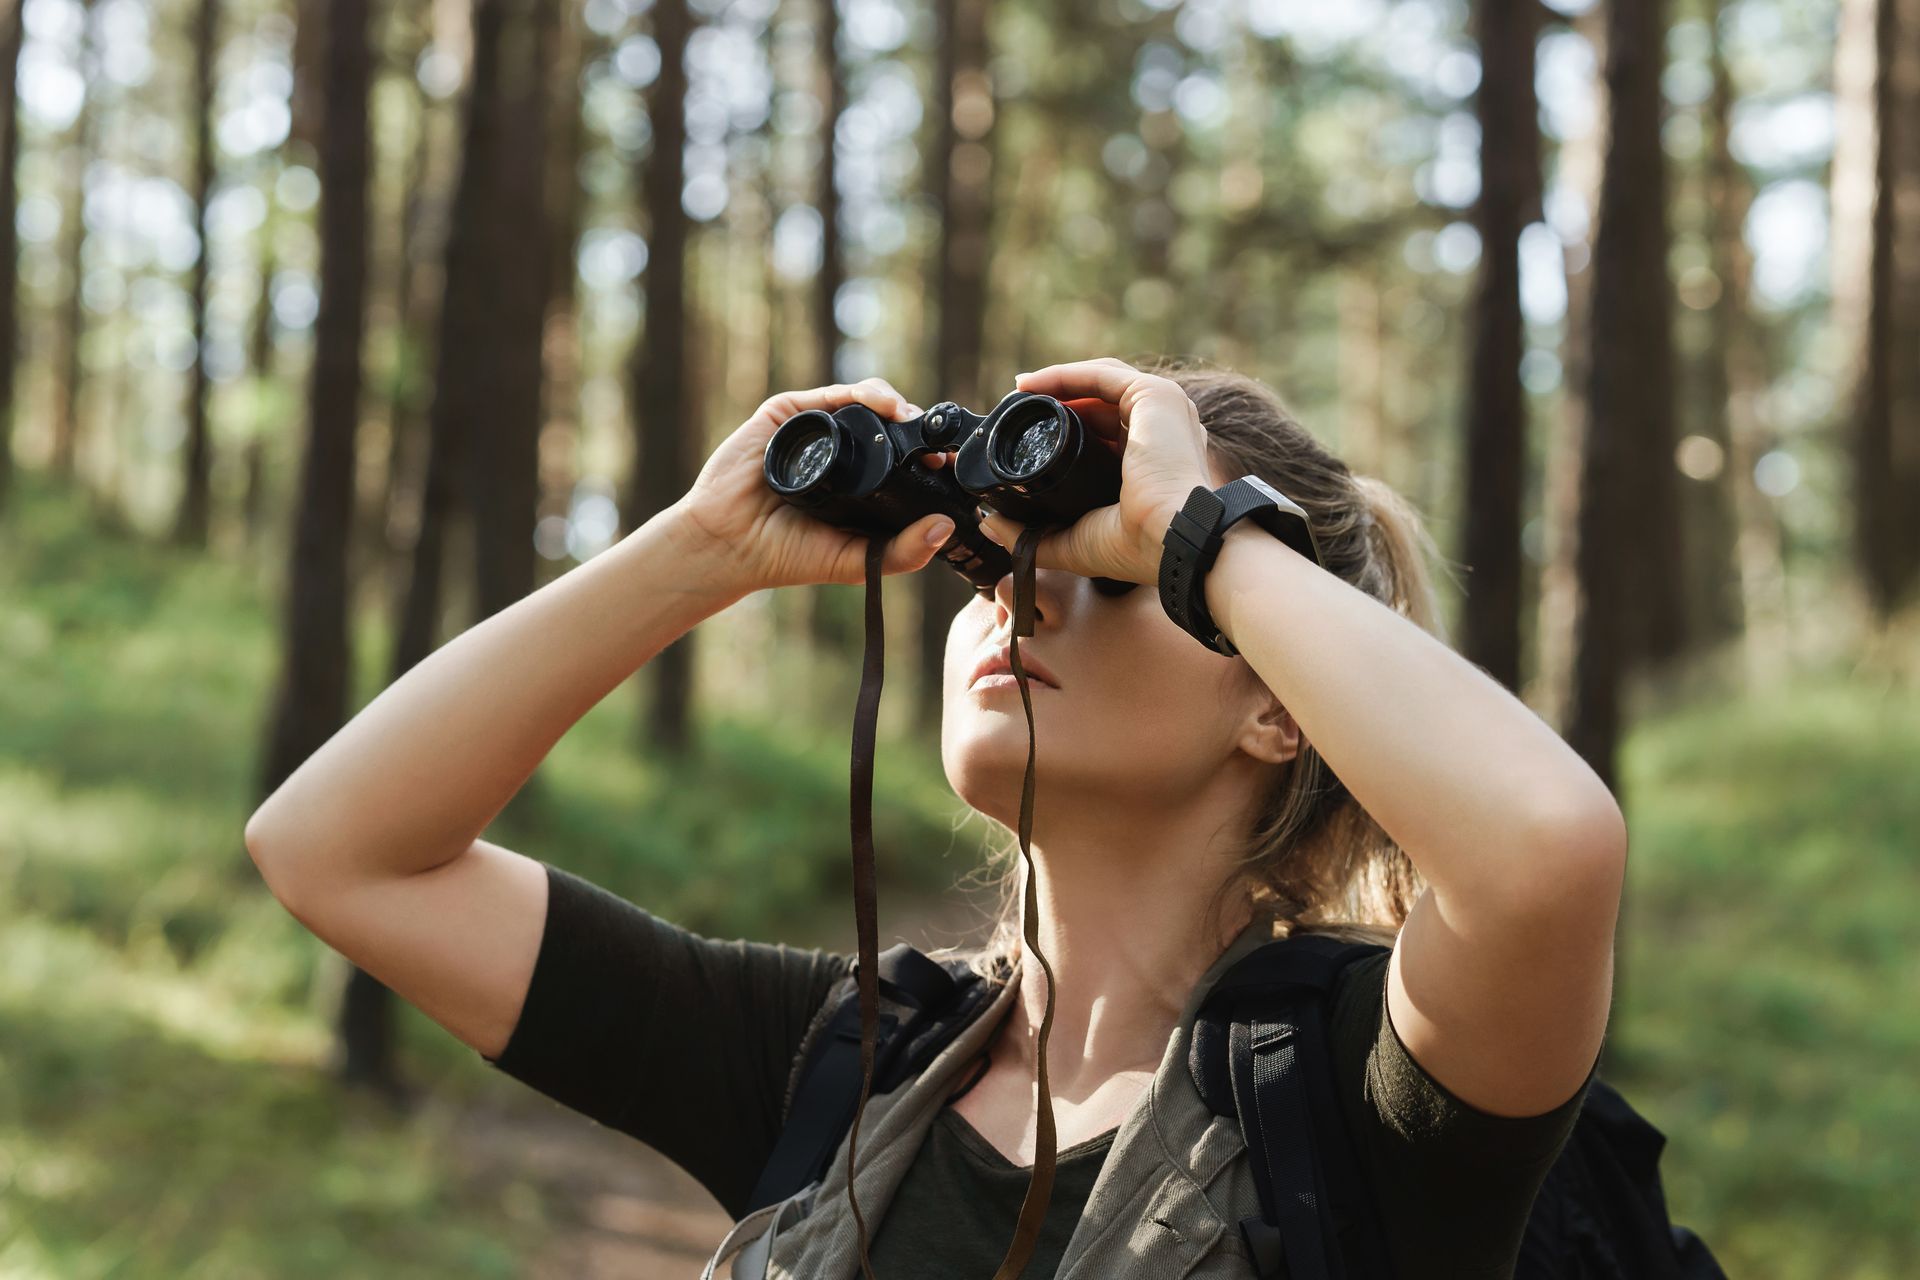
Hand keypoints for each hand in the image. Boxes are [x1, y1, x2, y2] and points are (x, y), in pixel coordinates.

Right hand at [666, 378, 960, 594]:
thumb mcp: (856, 560)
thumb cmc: (787, 555)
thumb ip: (902, 552)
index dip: (931, 457)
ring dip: (898, 407)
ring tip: (913, 421)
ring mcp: (817, 431)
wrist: (729, 543)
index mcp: (860, 484)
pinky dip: (867, 395)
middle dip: (919, 429)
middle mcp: (842, 454)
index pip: (904, 460)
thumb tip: (946, 528)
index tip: (953, 465)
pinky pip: (836, 395)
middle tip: (940, 443)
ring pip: (868, 405)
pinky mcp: (792, 413)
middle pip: (890, 427)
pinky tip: (886, 407)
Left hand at [962, 358, 1215, 585]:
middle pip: (1101, 404)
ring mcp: (1163, 411)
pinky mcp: (1155, 395)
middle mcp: (1162, 431)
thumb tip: (990, 524)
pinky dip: (1065, 375)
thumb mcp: (1074, 541)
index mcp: (1153, 463)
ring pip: (1101, 383)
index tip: (1026, 433)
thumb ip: (1033, 535)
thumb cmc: (1137, 548)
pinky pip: (1101, 374)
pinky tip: (1032, 385)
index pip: (1106, 432)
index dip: (1065, 429)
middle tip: (1017, 409)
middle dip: (1057, 403)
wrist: (1172, 541)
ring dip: (1058, 383)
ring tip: (1020, 391)